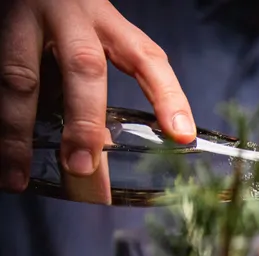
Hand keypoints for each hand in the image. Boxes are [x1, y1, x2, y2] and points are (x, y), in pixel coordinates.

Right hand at [0, 0, 194, 193]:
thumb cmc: (57, 25)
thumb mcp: (85, 48)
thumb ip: (94, 102)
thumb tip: (93, 176)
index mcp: (107, 24)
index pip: (147, 59)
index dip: (168, 97)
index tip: (182, 136)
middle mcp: (70, 17)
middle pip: (85, 67)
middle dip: (84, 122)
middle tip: (81, 167)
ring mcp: (24, 18)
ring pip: (20, 75)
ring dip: (17, 132)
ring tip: (16, 176)